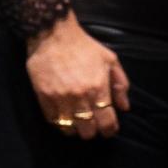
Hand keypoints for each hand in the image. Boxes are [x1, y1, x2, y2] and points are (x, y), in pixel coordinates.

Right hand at [26, 13, 129, 140]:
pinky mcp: (43, 98)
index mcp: (98, 89)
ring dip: (77, 130)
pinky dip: (61, 124)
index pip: (107, 122)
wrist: (54, 36)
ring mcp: (60, 99)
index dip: (110, 130)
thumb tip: (124, 108)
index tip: (110, 130)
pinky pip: (53, 121)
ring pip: (70, 129)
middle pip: (89, 131)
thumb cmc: (85, 47)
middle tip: (95, 125)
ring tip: (80, 124)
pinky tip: (66, 119)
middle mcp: (80, 97)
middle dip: (94, 131)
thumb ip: (120, 86)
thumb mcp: (111, 61)